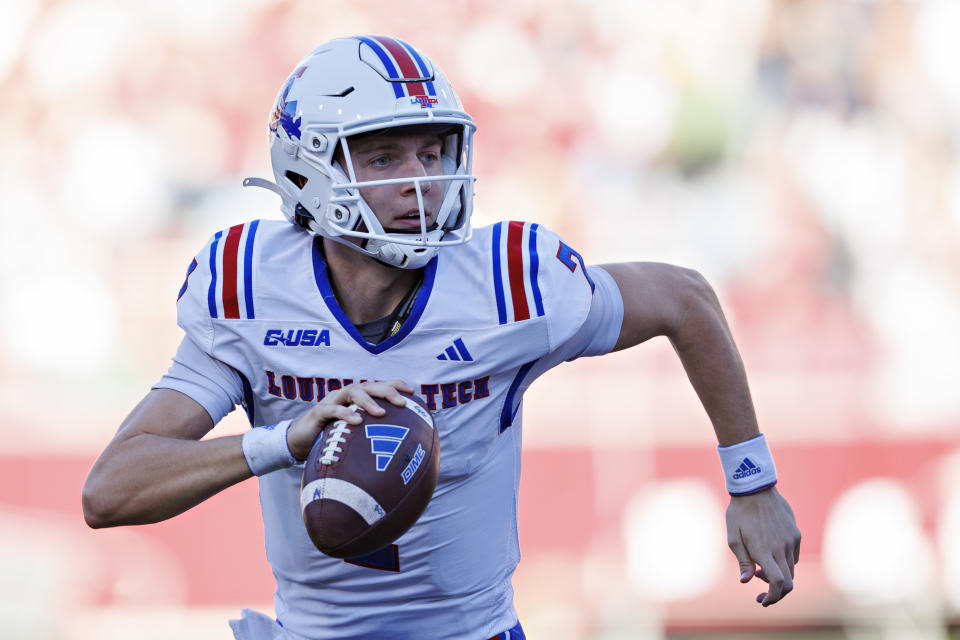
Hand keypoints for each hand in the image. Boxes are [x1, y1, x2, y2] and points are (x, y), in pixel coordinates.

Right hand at [286, 380, 412, 460]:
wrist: (299, 440)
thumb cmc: (330, 436)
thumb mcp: (353, 434)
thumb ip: (370, 435)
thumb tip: (397, 452)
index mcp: (357, 398)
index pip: (379, 385)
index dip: (396, 385)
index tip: (412, 393)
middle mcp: (346, 395)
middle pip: (370, 385)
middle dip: (388, 391)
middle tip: (403, 403)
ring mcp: (332, 401)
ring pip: (353, 391)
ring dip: (369, 401)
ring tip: (381, 413)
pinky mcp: (319, 411)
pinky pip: (333, 409)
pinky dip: (346, 413)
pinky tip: (358, 421)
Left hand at [726, 486, 800, 606]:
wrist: (755, 488)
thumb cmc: (739, 513)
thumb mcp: (733, 538)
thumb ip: (743, 561)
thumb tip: (746, 581)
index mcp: (764, 550)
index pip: (778, 583)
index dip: (773, 597)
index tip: (762, 600)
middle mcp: (781, 547)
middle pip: (788, 582)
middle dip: (775, 593)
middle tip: (761, 595)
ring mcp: (791, 540)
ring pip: (791, 570)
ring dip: (779, 577)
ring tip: (760, 571)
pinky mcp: (795, 534)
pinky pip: (794, 556)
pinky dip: (784, 564)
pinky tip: (770, 556)